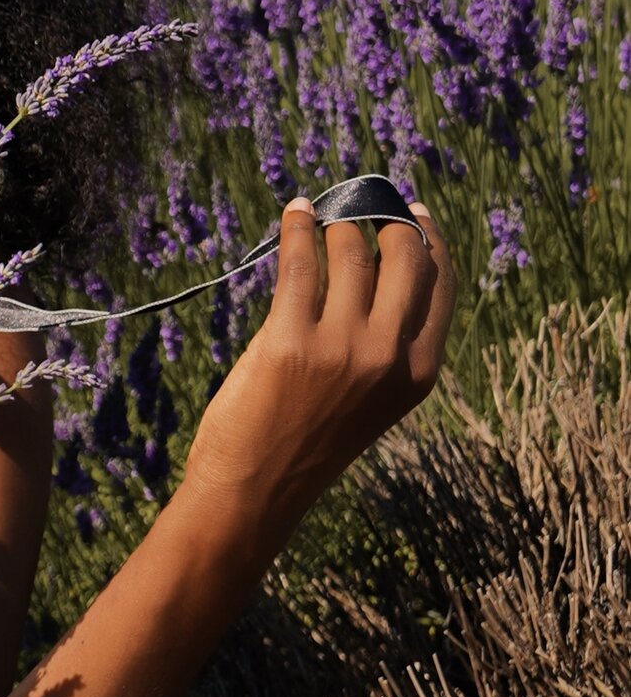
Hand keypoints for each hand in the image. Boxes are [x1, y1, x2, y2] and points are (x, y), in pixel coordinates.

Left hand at [180, 196, 455, 558]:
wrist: (256, 492)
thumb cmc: (306, 444)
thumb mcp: (371, 400)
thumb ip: (384, 345)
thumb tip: (373, 266)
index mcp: (419, 373)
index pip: (440, 284)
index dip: (428, 239)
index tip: (412, 212)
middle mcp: (388, 356)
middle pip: (404, 257)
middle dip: (385, 219)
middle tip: (362, 204)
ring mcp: (342, 347)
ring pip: (350, 252)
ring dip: (334, 225)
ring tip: (318, 217)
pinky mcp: (290, 340)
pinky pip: (300, 263)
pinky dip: (297, 228)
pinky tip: (294, 213)